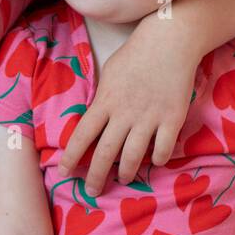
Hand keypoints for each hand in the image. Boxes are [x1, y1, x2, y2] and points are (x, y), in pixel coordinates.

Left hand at [57, 21, 194, 196]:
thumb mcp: (109, 74)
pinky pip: (163, 150)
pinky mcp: (172, 119)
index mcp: (105, 101)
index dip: (71, 156)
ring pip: (132, 156)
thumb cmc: (135, 55)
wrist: (169, 42)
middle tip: (92, 192)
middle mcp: (124, 113)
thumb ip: (102, 99)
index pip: (82, 135)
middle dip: (95, 176)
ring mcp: (149, 117)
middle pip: (105, 153)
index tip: (63, 172)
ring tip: (123, 179)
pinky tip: (154, 161)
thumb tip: (94, 120)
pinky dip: (157, 160)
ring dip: (125, 173)